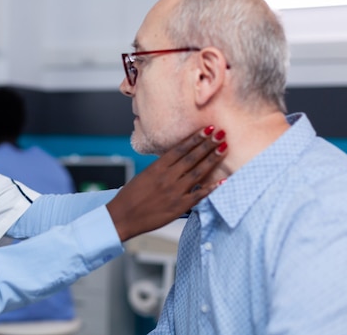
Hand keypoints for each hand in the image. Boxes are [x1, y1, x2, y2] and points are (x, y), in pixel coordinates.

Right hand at [106, 126, 226, 240]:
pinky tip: (223, 180)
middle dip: (208, 144)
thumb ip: (160, 168)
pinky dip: (212, 188)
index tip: (206, 129)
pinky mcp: (179, 207)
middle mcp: (167, 177)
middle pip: (192, 157)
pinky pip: (199, 195)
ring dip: (212, 159)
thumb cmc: (129, 196)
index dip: (195, 138)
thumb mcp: (143, 176)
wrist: (122, 217)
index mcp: (156, 168)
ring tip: (224, 148)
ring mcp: (174, 192)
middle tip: (221, 133)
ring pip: (198, 172)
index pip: (180, 149)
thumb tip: (174, 160)